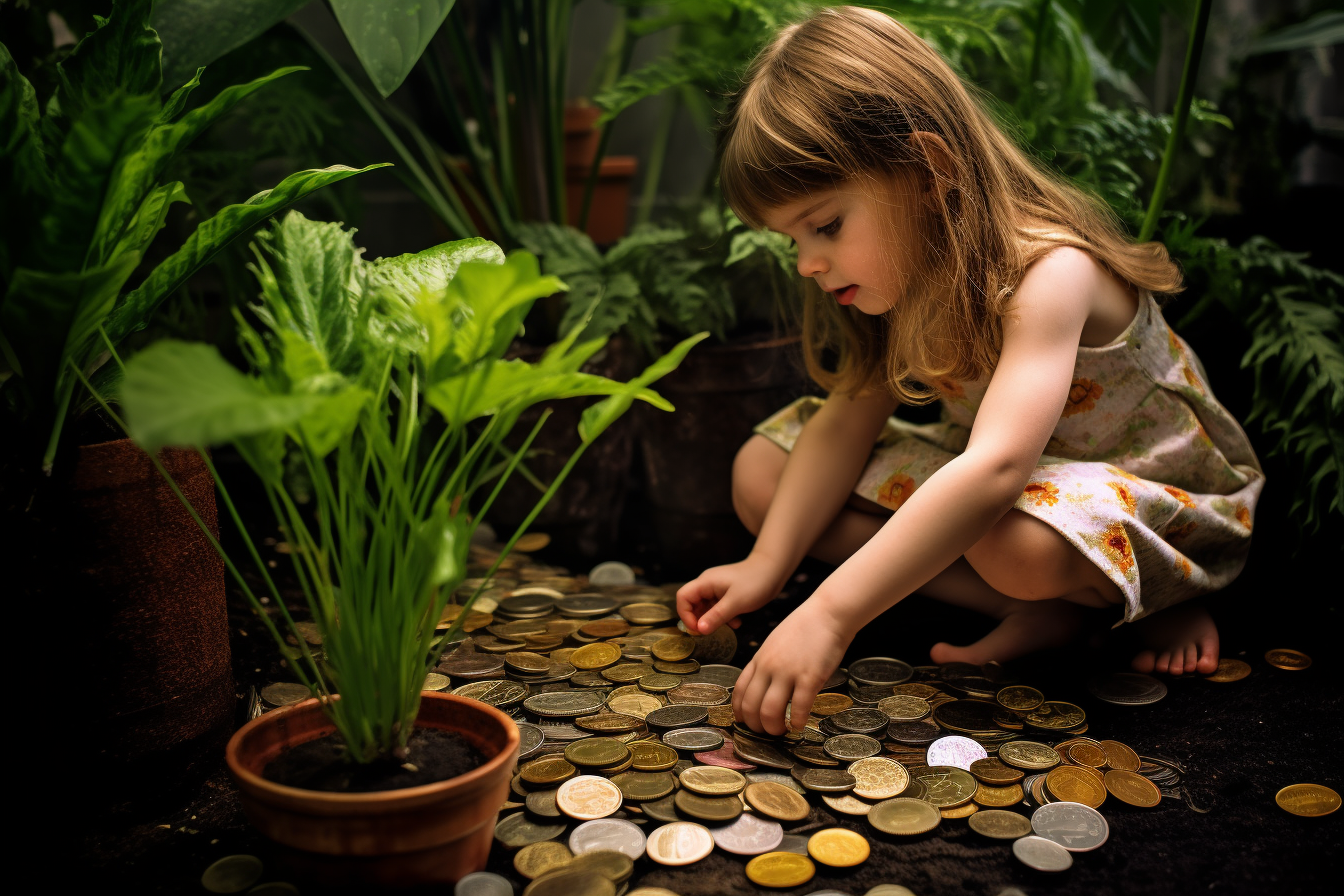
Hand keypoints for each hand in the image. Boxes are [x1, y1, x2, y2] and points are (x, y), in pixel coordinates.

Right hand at [676, 554, 784, 635]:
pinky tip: (737, 622)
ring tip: (729, 626)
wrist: (774, 570)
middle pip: (692, 603)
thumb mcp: (735, 603)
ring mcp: (717, 588)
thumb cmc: (755, 583)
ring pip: (706, 607)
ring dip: (714, 619)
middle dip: (700, 619)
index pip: (683, 597)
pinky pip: (717, 607)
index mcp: (705, 582)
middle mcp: (708, 584)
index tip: (697, 629)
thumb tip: (699, 630)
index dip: (685, 615)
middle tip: (711, 631)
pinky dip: (724, 616)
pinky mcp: (726, 592)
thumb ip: (716, 616)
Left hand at [734, 600, 851, 734]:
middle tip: (767, 732)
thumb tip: (763, 687)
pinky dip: (798, 722)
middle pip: (751, 706)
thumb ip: (766, 664)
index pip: (739, 692)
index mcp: (759, 659)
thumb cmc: (804, 628)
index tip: (747, 722)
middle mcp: (769, 667)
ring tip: (783, 731)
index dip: (741, 712)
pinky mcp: (810, 677)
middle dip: (756, 726)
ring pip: (770, 711)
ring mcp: (788, 672)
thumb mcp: (774, 643)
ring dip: (775, 728)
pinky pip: (800, 708)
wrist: (828, 613)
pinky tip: (800, 725)